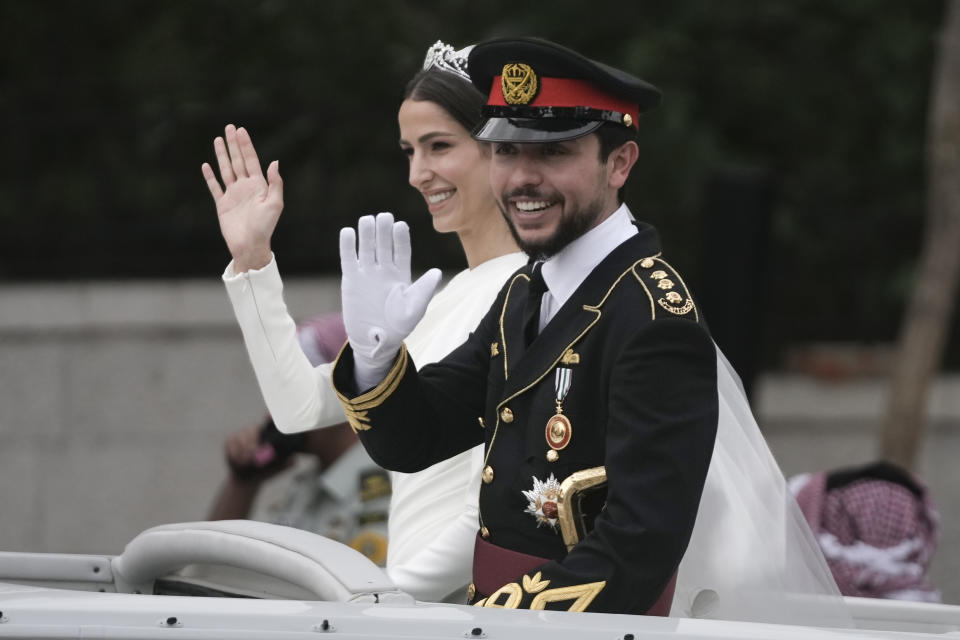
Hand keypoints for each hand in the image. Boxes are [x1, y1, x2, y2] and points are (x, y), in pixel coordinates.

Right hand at [201, 124, 282, 271]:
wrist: (250, 245)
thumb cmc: (265, 227)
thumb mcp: (275, 204)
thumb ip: (275, 183)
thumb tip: (275, 162)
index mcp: (259, 186)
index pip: (251, 160)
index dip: (246, 145)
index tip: (241, 130)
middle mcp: (245, 187)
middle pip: (238, 161)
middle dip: (234, 144)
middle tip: (229, 127)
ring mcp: (233, 195)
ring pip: (226, 170)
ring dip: (222, 155)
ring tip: (217, 139)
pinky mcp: (222, 204)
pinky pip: (214, 187)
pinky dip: (210, 176)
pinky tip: (206, 165)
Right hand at [224, 421, 294, 481]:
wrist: (247, 480)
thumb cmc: (265, 472)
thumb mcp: (277, 469)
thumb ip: (286, 464)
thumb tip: (293, 460)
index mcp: (268, 435)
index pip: (268, 422)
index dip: (269, 418)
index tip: (269, 416)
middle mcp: (255, 431)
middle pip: (252, 430)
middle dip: (252, 442)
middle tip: (254, 453)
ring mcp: (242, 434)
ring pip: (240, 437)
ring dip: (243, 450)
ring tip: (247, 462)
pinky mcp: (230, 440)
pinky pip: (231, 443)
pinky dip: (234, 453)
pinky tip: (239, 461)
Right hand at [339, 213, 440, 380]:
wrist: (376, 341)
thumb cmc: (399, 326)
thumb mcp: (415, 309)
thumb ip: (424, 290)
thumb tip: (437, 273)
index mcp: (402, 274)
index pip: (402, 250)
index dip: (401, 238)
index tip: (400, 225)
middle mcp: (385, 269)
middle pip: (384, 244)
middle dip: (384, 230)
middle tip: (384, 216)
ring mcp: (367, 273)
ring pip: (367, 247)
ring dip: (367, 234)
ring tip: (367, 219)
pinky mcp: (351, 279)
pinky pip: (349, 259)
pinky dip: (348, 245)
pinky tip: (348, 232)